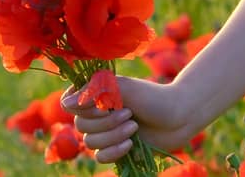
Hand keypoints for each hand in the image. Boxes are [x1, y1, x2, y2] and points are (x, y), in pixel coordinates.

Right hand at [62, 76, 196, 164]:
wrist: (179, 116)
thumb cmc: (153, 96)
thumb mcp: (125, 88)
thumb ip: (95, 91)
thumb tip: (64, 102)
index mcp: (97, 94)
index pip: (69, 103)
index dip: (83, 107)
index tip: (103, 104)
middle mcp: (98, 113)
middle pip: (80, 125)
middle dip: (106, 122)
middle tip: (130, 113)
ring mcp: (105, 132)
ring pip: (90, 142)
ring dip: (113, 135)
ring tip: (135, 126)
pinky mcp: (114, 149)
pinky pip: (100, 157)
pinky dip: (114, 151)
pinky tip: (131, 144)